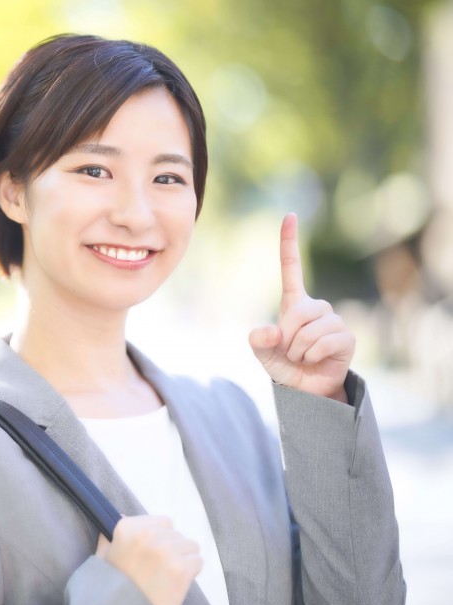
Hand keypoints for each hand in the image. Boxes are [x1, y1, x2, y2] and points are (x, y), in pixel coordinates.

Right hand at [96, 516, 201, 604]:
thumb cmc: (113, 587)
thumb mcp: (105, 557)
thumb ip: (112, 536)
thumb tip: (122, 516)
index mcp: (127, 528)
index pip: (163, 521)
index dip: (160, 537)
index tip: (153, 552)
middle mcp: (147, 534)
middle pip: (177, 534)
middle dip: (173, 548)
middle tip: (161, 567)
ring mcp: (165, 551)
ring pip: (190, 546)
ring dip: (183, 559)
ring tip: (169, 575)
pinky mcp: (181, 569)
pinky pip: (198, 561)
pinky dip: (191, 572)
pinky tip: (177, 582)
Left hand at [248, 213, 354, 401]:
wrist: (306, 389)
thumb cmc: (284, 365)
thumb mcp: (262, 352)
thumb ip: (258, 341)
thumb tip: (273, 332)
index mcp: (294, 303)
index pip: (291, 268)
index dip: (289, 242)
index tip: (289, 215)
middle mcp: (316, 307)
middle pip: (298, 311)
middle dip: (288, 335)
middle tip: (289, 350)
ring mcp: (333, 321)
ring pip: (310, 329)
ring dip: (299, 348)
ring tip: (302, 356)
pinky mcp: (346, 337)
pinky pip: (324, 342)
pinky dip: (312, 355)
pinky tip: (316, 360)